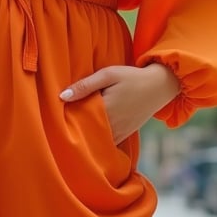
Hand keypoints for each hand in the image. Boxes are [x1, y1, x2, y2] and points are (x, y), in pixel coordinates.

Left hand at [60, 63, 179, 143]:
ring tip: (72, 130)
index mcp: (106, 110)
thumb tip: (62, 96)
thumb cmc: (132, 77)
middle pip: (86, 133)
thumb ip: (86, 85)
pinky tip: (89, 134)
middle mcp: (113, 125)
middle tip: (59, 126)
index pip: (79, 120)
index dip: (66, 119)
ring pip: (97, 140)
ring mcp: (120, 132)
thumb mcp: (108, 74)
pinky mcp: (125, 134)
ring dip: (86, 136)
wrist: (160, 86)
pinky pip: (107, 142)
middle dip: (74, 129)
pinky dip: (97, 140)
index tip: (56, 117)